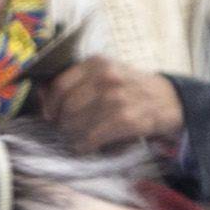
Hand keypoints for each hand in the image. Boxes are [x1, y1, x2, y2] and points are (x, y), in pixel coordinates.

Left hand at [30, 49, 180, 156]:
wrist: (168, 99)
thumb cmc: (129, 87)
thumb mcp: (105, 73)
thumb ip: (75, 81)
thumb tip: (40, 95)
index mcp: (97, 63)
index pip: (60, 85)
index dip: (50, 104)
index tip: (49, 115)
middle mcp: (107, 78)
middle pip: (66, 107)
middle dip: (62, 123)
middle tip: (66, 129)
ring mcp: (117, 98)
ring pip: (76, 125)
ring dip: (72, 136)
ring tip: (77, 137)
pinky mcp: (126, 120)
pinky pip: (91, 138)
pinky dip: (84, 146)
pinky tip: (86, 146)